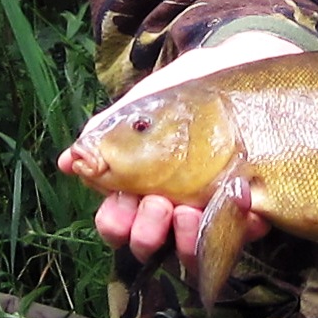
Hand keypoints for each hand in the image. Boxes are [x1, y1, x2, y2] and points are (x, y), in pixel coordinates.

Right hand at [55, 32, 298, 262]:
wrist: (240, 66)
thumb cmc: (185, 92)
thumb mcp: (144, 105)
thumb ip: (106, 132)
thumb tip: (68, 161)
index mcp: (141, 186)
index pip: (118, 222)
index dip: (115, 223)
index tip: (123, 206)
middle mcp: (172, 206)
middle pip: (148, 244)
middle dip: (146, 234)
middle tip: (157, 205)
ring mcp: (210, 211)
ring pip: (190, 251)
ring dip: (185, 241)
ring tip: (190, 212)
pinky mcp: (249, 209)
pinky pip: (244, 233)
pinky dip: (240, 224)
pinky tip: (241, 200)